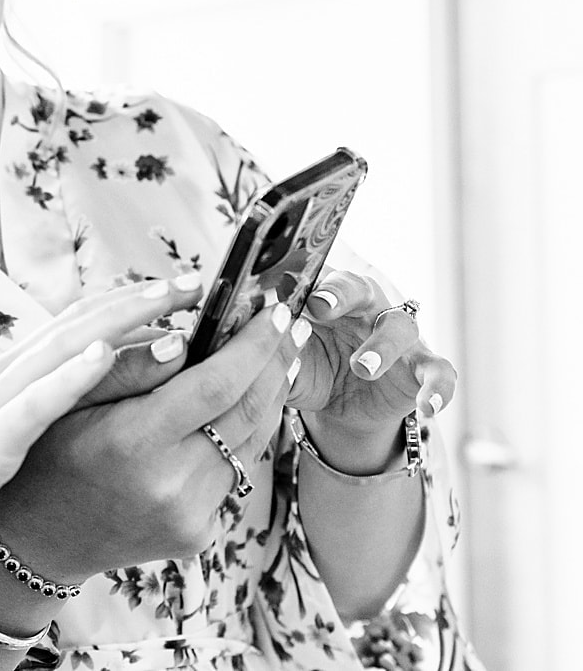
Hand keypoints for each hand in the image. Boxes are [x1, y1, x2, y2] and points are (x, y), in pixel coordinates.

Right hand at [0, 276, 204, 563]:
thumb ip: (29, 406)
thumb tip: (73, 387)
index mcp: (5, 379)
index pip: (72, 327)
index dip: (125, 302)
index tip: (176, 290)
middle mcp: (1, 379)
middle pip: (76, 325)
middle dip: (139, 300)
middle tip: (196, 281)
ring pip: (62, 350)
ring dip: (120, 321)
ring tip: (170, 300)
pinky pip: (32, 404)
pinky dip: (69, 376)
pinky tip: (104, 355)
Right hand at [0, 293, 300, 582]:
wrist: (40, 536)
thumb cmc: (48, 452)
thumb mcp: (70, 398)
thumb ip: (129, 366)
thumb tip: (186, 335)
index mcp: (134, 441)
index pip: (217, 384)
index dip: (254, 344)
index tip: (275, 310)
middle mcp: (171, 483)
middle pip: (249, 411)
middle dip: (275, 361)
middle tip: (292, 322)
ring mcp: (190, 515)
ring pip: (252, 442)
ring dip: (269, 394)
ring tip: (278, 355)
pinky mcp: (199, 535)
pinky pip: (234, 473)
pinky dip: (243, 432)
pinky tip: (241, 405)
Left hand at [287, 270, 457, 451]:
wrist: (339, 407)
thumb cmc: (308, 368)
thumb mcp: (284, 364)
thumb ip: (270, 352)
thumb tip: (246, 341)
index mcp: (327, 297)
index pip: (317, 278)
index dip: (304, 281)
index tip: (287, 290)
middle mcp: (365, 308)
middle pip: (359, 288)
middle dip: (341, 293)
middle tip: (321, 306)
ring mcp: (398, 336)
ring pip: (400, 327)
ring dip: (381, 345)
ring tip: (361, 367)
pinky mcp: (421, 367)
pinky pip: (439, 373)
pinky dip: (437, 388)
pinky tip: (428, 407)